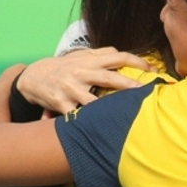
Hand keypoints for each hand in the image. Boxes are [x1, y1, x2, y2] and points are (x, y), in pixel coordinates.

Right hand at [16, 47, 154, 113]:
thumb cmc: (64, 67)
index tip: (152, 69)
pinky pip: (75, 116)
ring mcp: (71, 89)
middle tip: (144, 91)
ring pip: (93, 101)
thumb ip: (101, 54)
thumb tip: (123, 54)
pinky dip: (85, 123)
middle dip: (127, 85)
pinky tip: (99, 132)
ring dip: (108, 109)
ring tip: (125, 117)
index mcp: (90, 61)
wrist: (33, 77)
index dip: (136, 62)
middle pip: (108, 78)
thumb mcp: (81, 56)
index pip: (117, 56)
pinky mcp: (61, 104)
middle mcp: (81, 73)